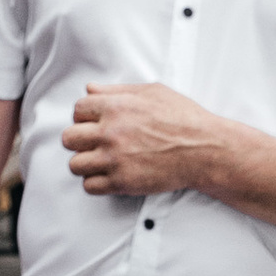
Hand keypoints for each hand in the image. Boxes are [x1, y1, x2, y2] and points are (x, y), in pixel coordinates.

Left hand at [64, 79, 227, 198]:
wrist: (205, 150)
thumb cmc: (184, 119)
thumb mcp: (153, 92)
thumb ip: (118, 90)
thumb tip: (91, 89)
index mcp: (116, 107)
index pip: (78, 110)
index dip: (85, 116)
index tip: (95, 123)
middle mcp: (111, 132)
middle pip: (69, 138)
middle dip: (80, 140)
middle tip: (95, 143)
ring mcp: (115, 159)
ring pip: (75, 164)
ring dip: (86, 163)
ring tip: (101, 161)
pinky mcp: (122, 182)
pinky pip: (90, 186)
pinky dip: (96, 183)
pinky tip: (110, 176)